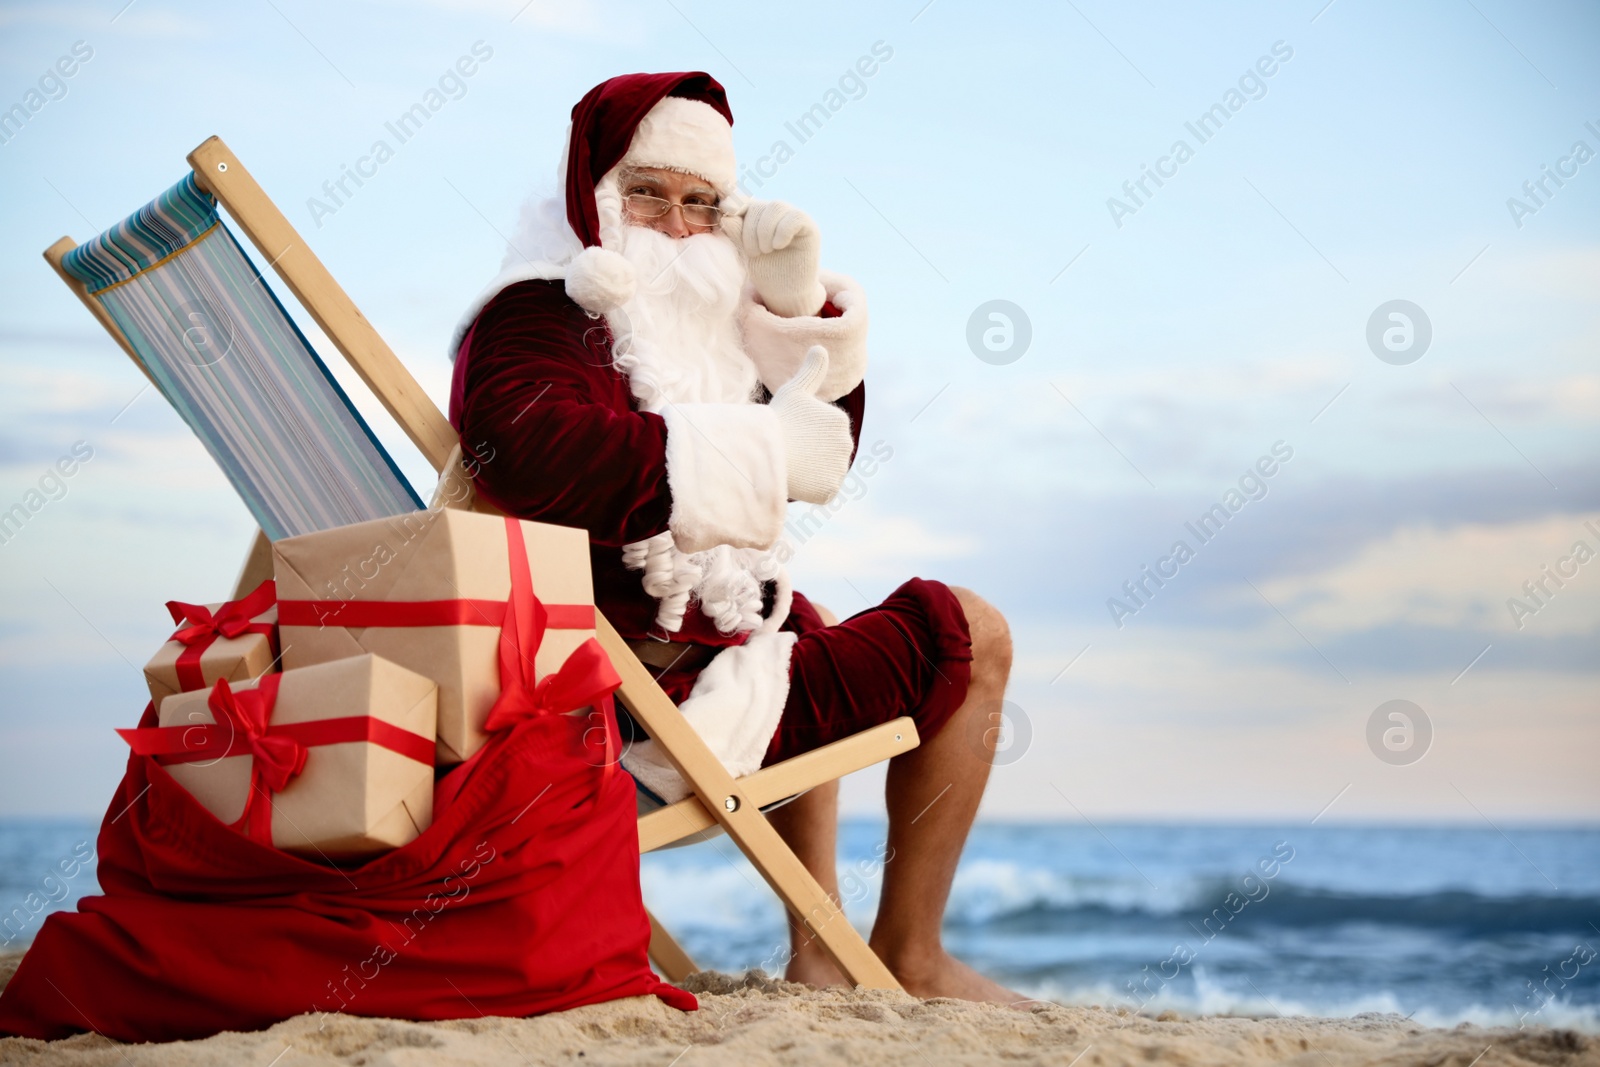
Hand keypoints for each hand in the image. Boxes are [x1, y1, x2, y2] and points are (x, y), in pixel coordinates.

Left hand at [727, 200, 826, 317]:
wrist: (786, 294)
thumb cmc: (767, 272)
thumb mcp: (746, 251)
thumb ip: (737, 232)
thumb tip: (726, 213)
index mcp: (760, 216)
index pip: (747, 199)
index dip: (736, 201)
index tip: (727, 210)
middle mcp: (778, 214)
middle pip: (760, 205)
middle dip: (750, 230)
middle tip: (754, 252)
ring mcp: (795, 218)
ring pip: (776, 207)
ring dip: (765, 231)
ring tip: (765, 252)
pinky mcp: (810, 228)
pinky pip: (795, 217)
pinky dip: (782, 231)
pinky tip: (779, 246)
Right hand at [768, 346, 851, 502]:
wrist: (767, 452)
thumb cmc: (778, 419)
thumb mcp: (794, 390)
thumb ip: (811, 370)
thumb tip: (821, 347)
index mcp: (840, 420)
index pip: (822, 433)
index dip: (803, 434)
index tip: (790, 432)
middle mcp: (846, 443)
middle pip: (825, 453)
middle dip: (810, 454)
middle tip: (789, 450)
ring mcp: (840, 468)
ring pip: (824, 472)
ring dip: (811, 471)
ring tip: (792, 464)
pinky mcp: (832, 489)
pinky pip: (822, 491)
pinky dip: (811, 489)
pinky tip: (797, 480)